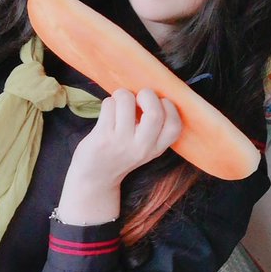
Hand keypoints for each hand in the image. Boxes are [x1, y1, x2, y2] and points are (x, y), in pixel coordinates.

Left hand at [56, 88, 180, 224]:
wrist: (96, 178)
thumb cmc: (121, 154)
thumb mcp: (144, 148)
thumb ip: (152, 129)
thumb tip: (151, 93)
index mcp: (156, 148)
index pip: (174, 125)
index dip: (169, 107)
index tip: (158, 104)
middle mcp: (141, 146)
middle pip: (154, 113)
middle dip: (147, 95)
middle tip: (139, 97)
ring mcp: (121, 141)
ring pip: (127, 101)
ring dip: (122, 95)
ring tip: (119, 104)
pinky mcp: (102, 136)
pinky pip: (109, 105)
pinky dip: (109, 102)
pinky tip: (107, 112)